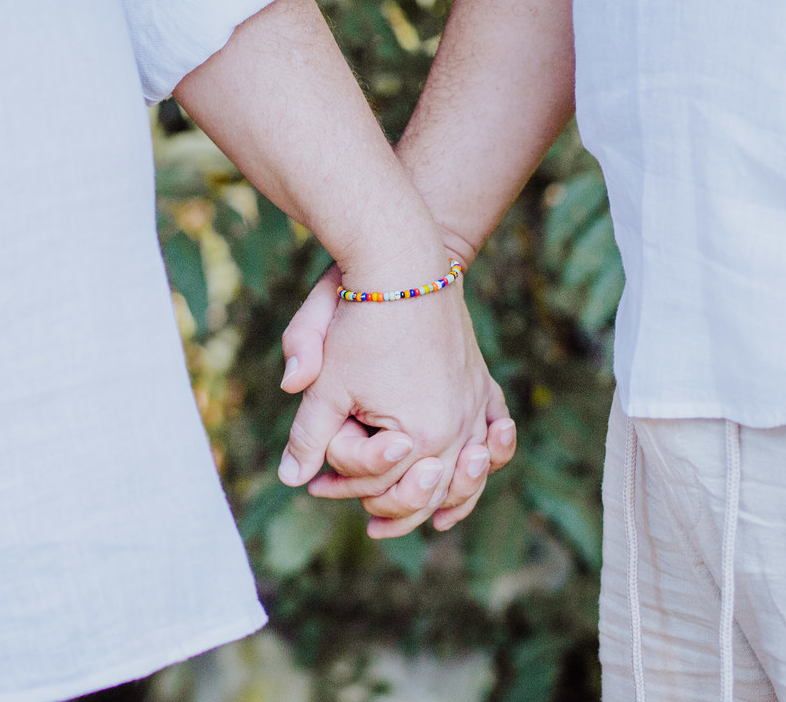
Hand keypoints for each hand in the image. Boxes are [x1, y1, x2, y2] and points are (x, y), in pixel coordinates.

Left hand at [280, 263, 516, 536]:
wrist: (405, 263)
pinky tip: (475, 470)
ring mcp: (475, 405)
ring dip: (448, 500)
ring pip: (470, 475)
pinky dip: (488, 460)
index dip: (346, 490)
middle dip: (395, 509)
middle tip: (368, 522)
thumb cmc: (361, 322)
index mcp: (420, 435)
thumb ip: (309, 436)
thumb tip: (291, 479)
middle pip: (430, 492)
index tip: (318, 486)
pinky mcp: (481, 384)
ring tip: (426, 518)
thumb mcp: (326, 384)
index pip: (384, 488)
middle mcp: (458, 427)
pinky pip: (494, 435)